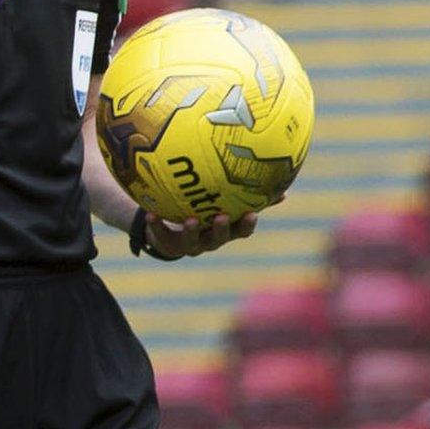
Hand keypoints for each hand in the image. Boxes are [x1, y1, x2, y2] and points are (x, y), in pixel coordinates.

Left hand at [144, 200, 272, 259]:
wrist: (172, 229)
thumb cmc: (204, 210)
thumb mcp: (225, 202)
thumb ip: (248, 195)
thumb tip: (278, 185)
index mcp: (226, 229)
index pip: (241, 230)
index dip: (246, 224)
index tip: (251, 213)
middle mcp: (210, 239)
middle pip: (219, 239)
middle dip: (220, 229)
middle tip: (220, 216)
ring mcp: (190, 244)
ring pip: (192, 241)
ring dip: (191, 231)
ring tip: (189, 219)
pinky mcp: (168, 244)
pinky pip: (161, 236)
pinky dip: (156, 226)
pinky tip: (151, 213)